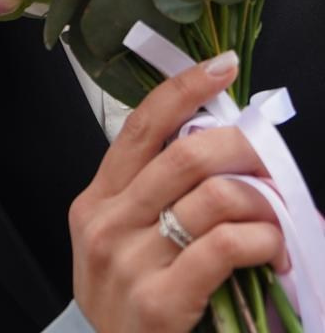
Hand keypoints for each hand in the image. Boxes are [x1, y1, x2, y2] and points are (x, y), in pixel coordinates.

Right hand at [69, 52, 286, 332]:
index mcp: (96, 200)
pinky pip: (224, 246)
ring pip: (213, 198)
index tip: (219, 67)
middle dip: (241, 147)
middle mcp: (106, 223)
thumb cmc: (127, 307)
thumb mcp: (121, 243)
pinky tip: (271, 248)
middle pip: (185, 157)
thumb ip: (151, 198)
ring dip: (261, 200)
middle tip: (269, 158)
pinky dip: (260, 239)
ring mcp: (129, 263)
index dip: (182, 90)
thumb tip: (213, 146)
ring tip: (277, 217)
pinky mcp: (159, 302)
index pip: (141, 127)